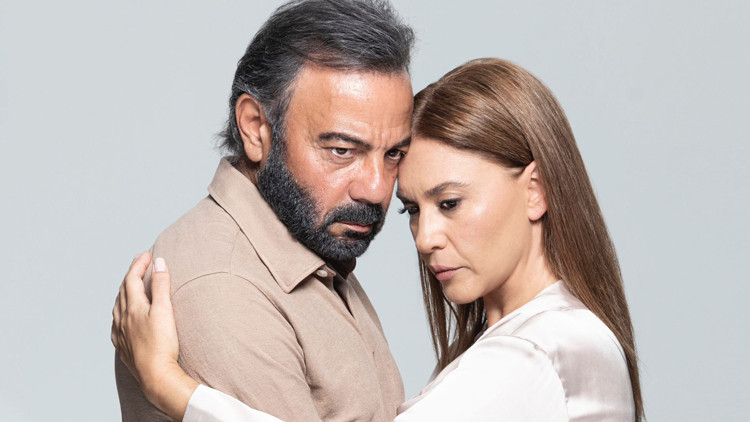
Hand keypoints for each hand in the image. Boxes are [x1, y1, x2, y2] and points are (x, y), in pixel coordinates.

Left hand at [111, 252, 197, 420]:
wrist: (156, 375)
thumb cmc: (162, 344)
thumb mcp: (164, 310)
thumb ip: (161, 285)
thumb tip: (158, 263)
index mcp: (132, 307)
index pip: (132, 278)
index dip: (139, 264)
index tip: (147, 254)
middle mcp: (122, 318)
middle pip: (123, 290)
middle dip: (131, 274)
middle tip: (140, 263)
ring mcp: (120, 333)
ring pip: (117, 306)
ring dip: (124, 292)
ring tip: (131, 286)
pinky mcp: (123, 346)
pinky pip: (117, 323)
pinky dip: (121, 312)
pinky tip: (124, 317)